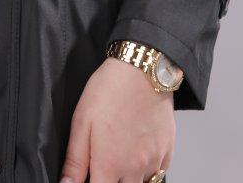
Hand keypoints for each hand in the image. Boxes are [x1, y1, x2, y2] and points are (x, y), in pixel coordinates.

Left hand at [59, 56, 174, 182]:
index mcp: (109, 165)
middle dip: (111, 180)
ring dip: (128, 178)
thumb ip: (75, 160)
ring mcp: (153, 162)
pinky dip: (146, 170)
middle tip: (103, 163)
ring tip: (119, 154)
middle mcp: (134, 169)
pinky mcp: (167, 153)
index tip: (90, 175)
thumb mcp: (81, 121)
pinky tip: (136, 151)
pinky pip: (157, 173)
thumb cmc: (110, 90)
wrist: (143, 70)